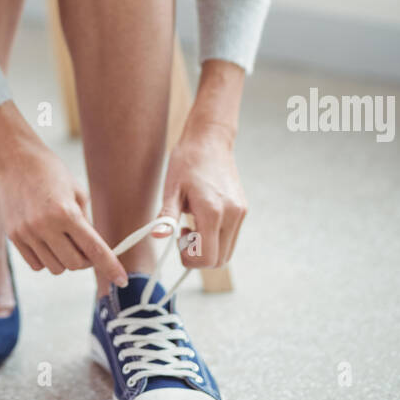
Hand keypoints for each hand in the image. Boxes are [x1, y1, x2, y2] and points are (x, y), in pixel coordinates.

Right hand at [0, 103, 128, 284]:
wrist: (13, 158)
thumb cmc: (49, 170)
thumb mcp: (76, 191)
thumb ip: (85, 222)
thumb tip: (92, 249)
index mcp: (65, 212)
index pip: (94, 249)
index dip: (110, 267)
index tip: (122, 280)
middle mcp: (44, 226)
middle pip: (74, 264)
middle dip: (85, 260)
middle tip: (86, 247)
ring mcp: (26, 233)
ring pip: (55, 268)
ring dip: (65, 260)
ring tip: (64, 239)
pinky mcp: (13, 237)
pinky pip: (36, 264)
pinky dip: (47, 259)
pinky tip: (48, 241)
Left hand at [158, 111, 246, 269]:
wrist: (210, 139)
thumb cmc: (187, 161)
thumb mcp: (171, 187)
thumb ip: (166, 215)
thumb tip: (156, 236)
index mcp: (212, 211)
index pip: (207, 258)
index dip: (189, 259)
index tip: (178, 240)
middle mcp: (232, 215)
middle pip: (219, 260)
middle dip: (198, 256)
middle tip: (183, 234)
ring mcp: (240, 213)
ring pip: (227, 251)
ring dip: (208, 248)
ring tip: (192, 225)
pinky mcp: (243, 209)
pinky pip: (231, 237)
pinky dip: (216, 238)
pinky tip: (202, 219)